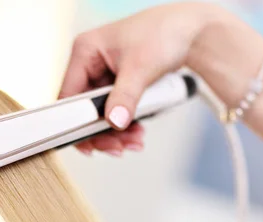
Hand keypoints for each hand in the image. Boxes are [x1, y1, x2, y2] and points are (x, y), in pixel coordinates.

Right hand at [59, 2, 223, 155]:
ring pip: (101, 115)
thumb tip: (114, 121)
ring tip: (134, 139)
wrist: (193, 33)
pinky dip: (125, 125)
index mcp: (85, 51)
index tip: (89, 142)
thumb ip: (125, 97)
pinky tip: (137, 131)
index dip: (76, 122)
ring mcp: (105, 76)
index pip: (69, 95)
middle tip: (118, 146)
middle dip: (103, 131)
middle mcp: (91, 63)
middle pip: (84, 110)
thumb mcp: (140, 67)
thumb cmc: (166, 32)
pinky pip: (114, 112)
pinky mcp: (119, 86)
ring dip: (116, 132)